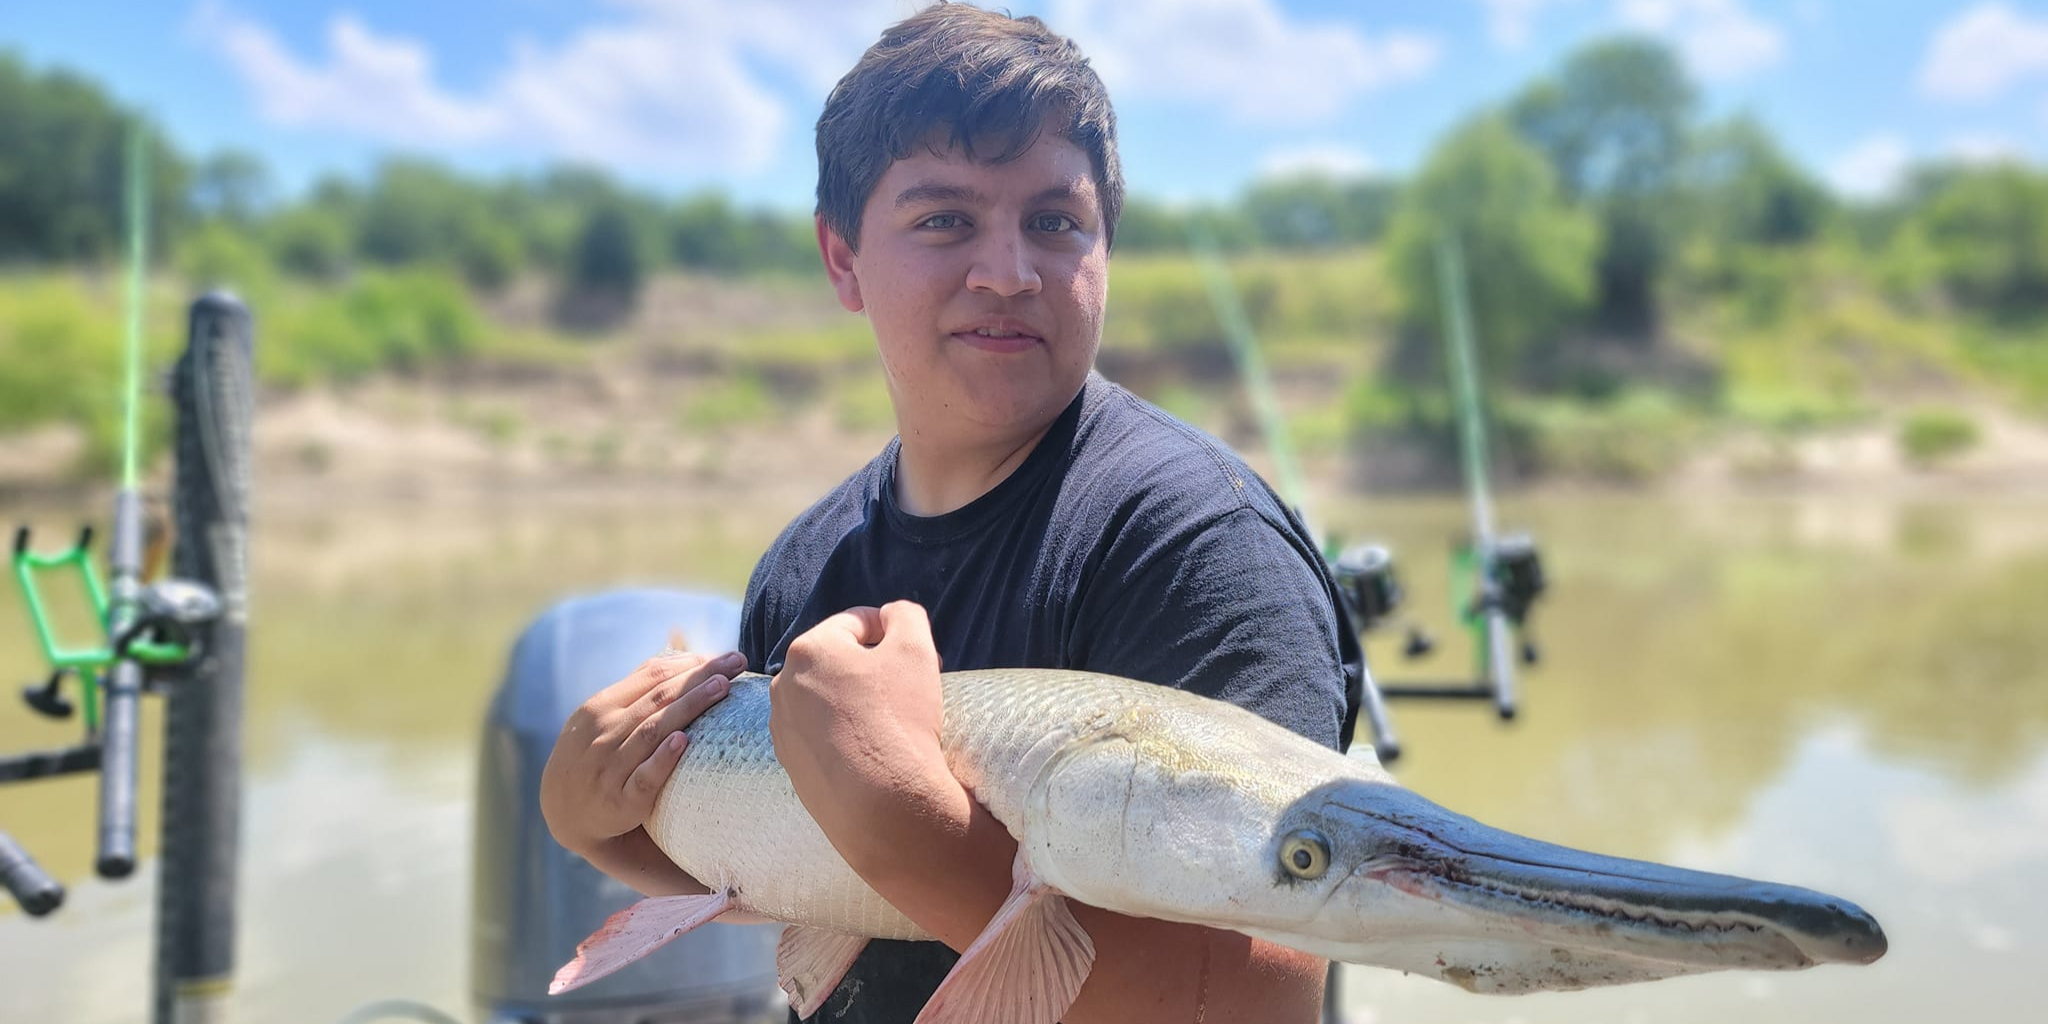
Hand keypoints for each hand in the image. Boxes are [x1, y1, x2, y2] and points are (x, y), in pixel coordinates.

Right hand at [540, 648, 743, 856]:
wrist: (563, 812)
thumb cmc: (596, 754)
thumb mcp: (603, 717)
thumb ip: (638, 688)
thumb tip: (685, 656)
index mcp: (602, 706)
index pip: (652, 676)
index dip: (691, 663)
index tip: (727, 656)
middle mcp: (604, 731)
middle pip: (659, 697)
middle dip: (701, 677)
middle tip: (737, 663)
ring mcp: (610, 766)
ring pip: (654, 730)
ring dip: (689, 707)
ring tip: (722, 688)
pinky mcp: (620, 800)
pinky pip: (644, 777)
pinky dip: (663, 758)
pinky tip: (683, 742)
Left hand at [770, 601, 949, 873]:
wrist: (882, 806)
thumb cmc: (899, 718)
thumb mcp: (915, 648)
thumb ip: (904, 615)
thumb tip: (891, 615)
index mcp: (808, 649)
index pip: (857, 623)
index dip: (894, 634)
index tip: (921, 659)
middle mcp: (783, 685)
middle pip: (838, 662)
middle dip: (873, 669)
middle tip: (910, 690)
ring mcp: (783, 729)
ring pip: (828, 700)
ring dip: (857, 702)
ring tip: (891, 723)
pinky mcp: (791, 766)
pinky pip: (822, 737)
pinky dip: (846, 736)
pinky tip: (872, 751)